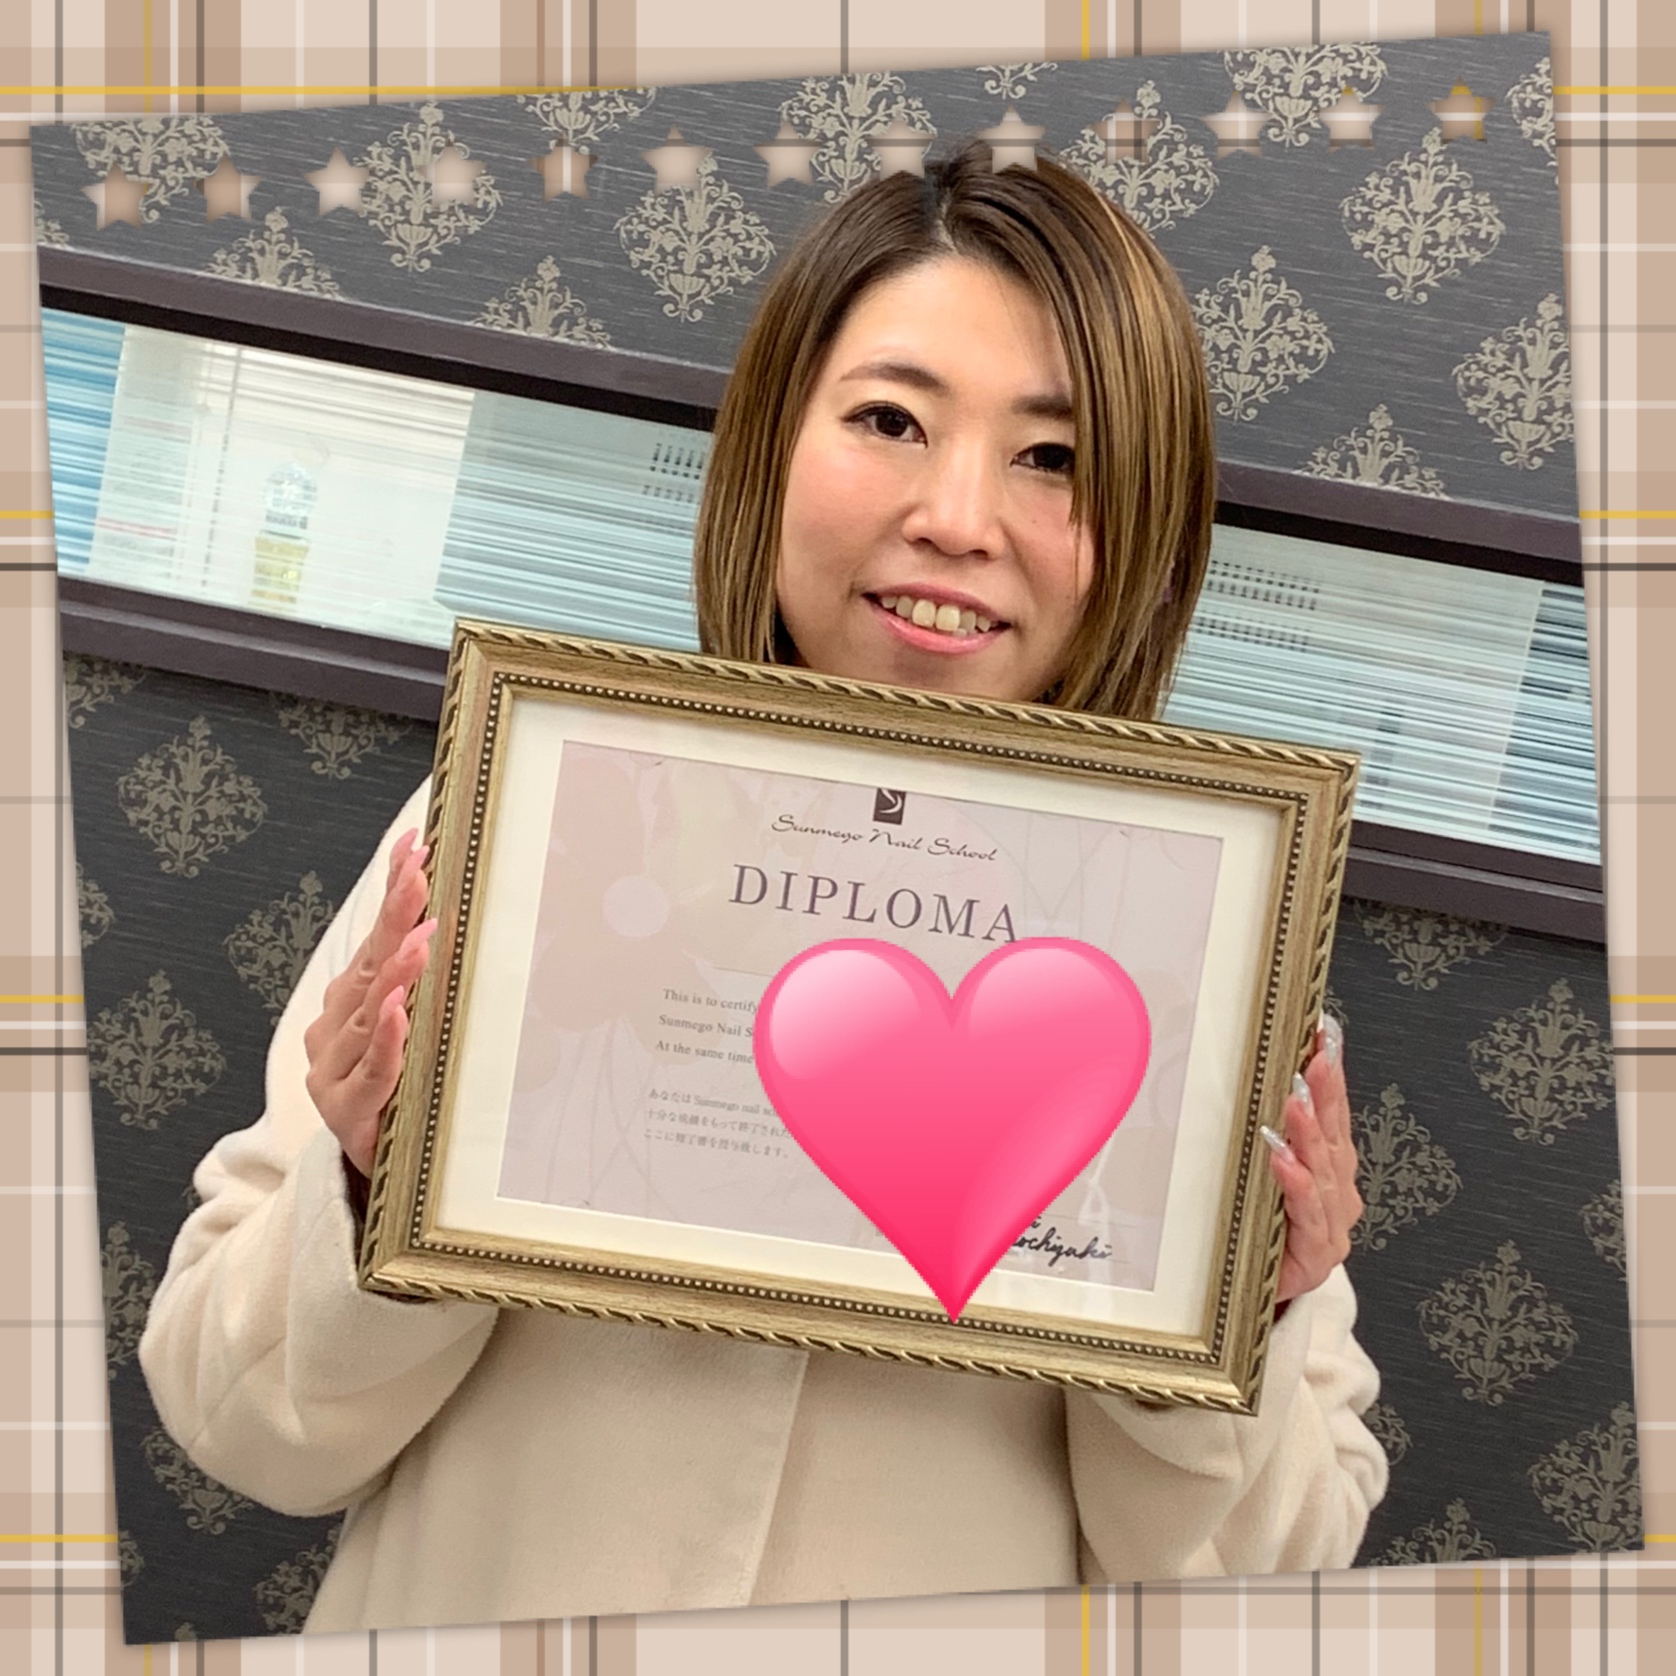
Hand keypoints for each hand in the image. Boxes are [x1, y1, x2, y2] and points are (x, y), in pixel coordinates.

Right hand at [303, 828, 436, 1178]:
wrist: (380, 1170)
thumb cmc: (403, 1090)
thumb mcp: (418, 1029)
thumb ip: (431, 982)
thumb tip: (469, 924)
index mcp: (353, 999)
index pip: (378, 936)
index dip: (394, 891)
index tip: (415, 846)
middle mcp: (335, 1026)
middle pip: (371, 963)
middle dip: (396, 915)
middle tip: (418, 873)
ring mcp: (334, 1068)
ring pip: (368, 1012)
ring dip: (396, 973)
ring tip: (420, 937)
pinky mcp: (346, 1108)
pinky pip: (373, 1068)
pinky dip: (386, 1038)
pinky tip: (399, 1011)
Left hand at [1264, 1014, 1362, 1305]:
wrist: (1260, 1295)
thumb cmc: (1263, 1229)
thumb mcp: (1265, 1175)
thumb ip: (1272, 1134)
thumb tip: (1258, 1080)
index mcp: (1330, 1169)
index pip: (1333, 1114)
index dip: (1331, 1075)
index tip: (1325, 1035)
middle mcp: (1338, 1194)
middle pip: (1333, 1137)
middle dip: (1327, 1094)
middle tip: (1318, 1056)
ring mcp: (1332, 1226)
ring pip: (1323, 1173)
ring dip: (1310, 1135)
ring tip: (1297, 1103)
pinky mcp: (1316, 1256)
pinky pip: (1307, 1216)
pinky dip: (1297, 1186)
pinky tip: (1285, 1162)